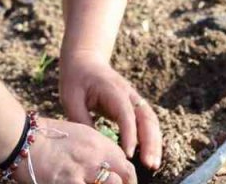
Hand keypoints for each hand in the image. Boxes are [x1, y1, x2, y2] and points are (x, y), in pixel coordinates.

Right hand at [14, 116, 135, 183]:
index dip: (126, 176)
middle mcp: (94, 155)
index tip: (123, 183)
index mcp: (96, 141)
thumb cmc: (42, 137)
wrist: (20, 139)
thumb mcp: (74, 134)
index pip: (124, 162)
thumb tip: (104, 164)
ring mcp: (83, 171)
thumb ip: (92, 148)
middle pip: (124, 176)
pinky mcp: (69, 183)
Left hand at [59, 51, 161, 171]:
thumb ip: (81, 119)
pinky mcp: (134, 106)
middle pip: (146, 118)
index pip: (125, 114)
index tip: (128, 154)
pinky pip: (147, 122)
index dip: (129, 135)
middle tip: (150, 164)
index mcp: (113, 90)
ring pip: (151, 121)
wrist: (85, 61)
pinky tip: (150, 155)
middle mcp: (129, 94)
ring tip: (153, 164)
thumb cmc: (76, 79)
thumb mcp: (71, 97)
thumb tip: (93, 143)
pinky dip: (151, 138)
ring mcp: (134, 99)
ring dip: (155, 142)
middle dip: (150, 142)